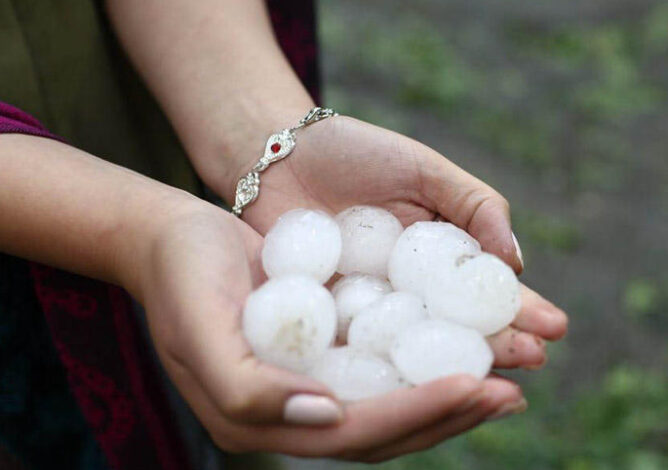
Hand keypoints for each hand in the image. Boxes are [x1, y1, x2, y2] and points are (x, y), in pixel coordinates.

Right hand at [128, 199, 524, 460]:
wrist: (168, 238)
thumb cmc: (182, 275)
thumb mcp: (200, 326)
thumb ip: (249, 387)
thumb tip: (327, 415)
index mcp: (258, 419)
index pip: (352, 432)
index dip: (416, 414)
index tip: (475, 386)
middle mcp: (290, 412)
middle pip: (383, 429)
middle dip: (449, 413)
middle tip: (511, 391)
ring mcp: (307, 384)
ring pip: (389, 402)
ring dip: (447, 394)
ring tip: (505, 378)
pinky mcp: (320, 352)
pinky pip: (380, 367)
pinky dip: (423, 362)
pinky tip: (462, 346)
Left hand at [236, 116, 567, 369]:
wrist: (282, 155)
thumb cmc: (357, 154)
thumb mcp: (424, 170)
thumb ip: (473, 206)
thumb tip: (515, 263)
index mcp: (437, 261)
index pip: (484, 292)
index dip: (519, 310)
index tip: (553, 328)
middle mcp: (406, 293)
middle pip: (455, 328)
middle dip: (496, 346)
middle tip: (533, 362)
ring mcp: (365, 310)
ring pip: (410, 347)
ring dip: (448, 366)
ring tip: (485, 382)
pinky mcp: (323, 318)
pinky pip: (353, 345)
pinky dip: (379, 364)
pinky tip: (407, 383)